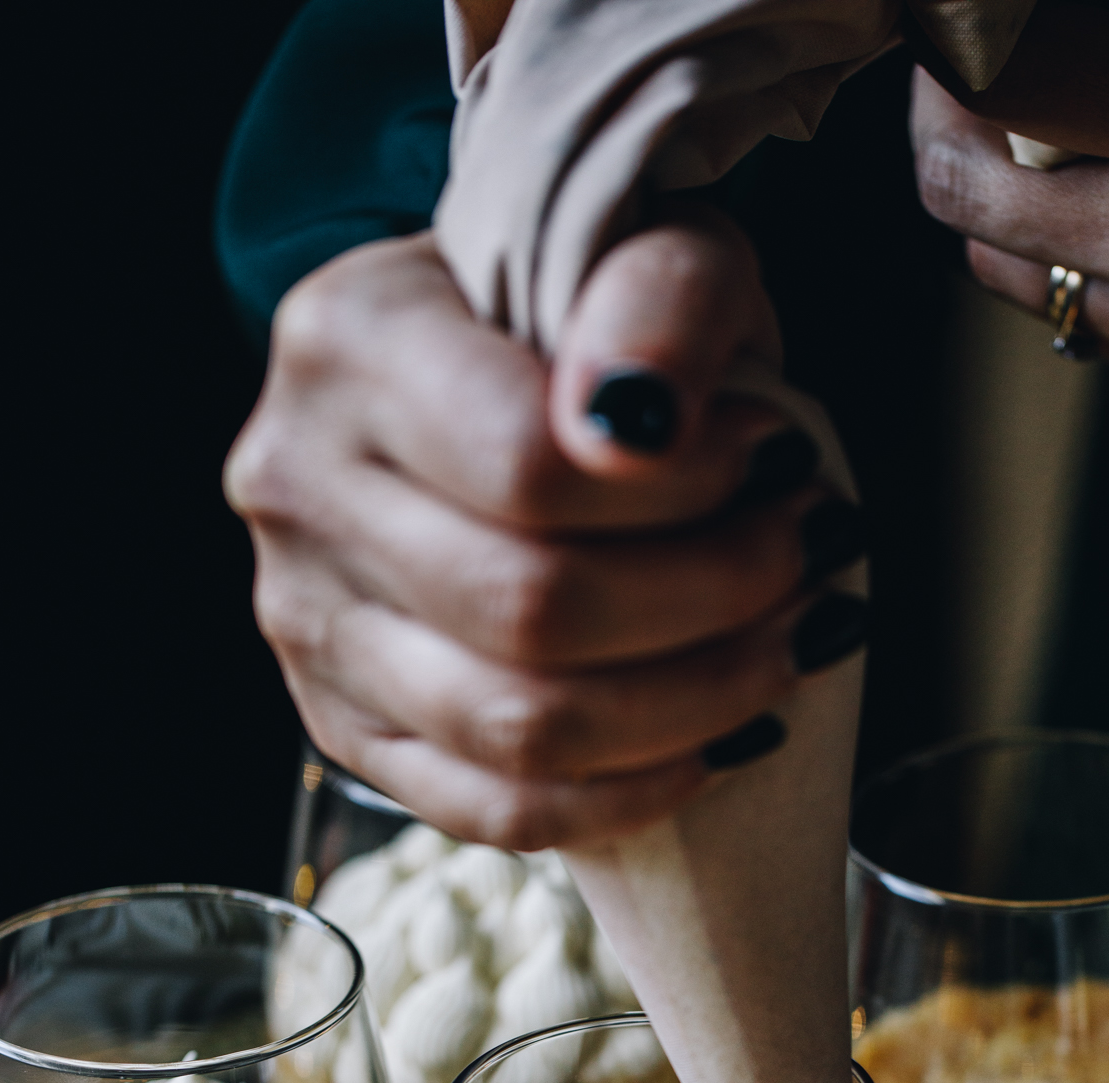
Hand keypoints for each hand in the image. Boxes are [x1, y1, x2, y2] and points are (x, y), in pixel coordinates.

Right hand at [225, 221, 866, 846]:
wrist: (482, 380)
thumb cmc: (583, 322)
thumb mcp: (649, 243)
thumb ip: (659, 297)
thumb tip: (640, 420)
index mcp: (351, 341)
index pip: (526, 467)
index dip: (685, 492)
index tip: (779, 462)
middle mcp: (298, 486)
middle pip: (528, 609)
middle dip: (714, 598)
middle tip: (810, 553)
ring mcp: (309, 623)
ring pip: (519, 730)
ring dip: (696, 702)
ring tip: (790, 641)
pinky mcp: (347, 728)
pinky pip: (497, 813)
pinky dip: (631, 794)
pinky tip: (720, 740)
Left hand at [910, 0, 1108, 481]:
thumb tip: (1107, 2)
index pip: (1011, 75)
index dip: (957, 36)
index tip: (955, 20)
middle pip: (961, 194)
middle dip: (937, 122)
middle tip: (956, 79)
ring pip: (1005, 277)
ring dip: (993, 209)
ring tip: (1036, 150)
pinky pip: (1085, 331)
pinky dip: (1074, 273)